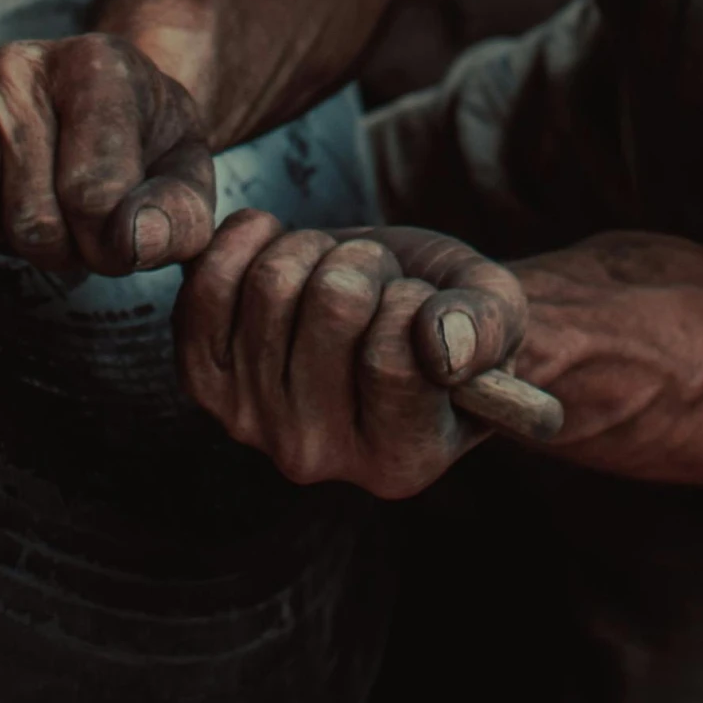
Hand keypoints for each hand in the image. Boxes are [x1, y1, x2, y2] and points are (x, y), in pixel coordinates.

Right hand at [0, 34, 214, 275]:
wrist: (94, 102)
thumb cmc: (140, 147)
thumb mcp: (183, 177)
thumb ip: (178, 217)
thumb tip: (133, 241)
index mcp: (101, 65)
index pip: (93, 195)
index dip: (106, 241)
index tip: (114, 230)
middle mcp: (25, 61)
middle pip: (30, 213)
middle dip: (56, 245)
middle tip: (70, 223)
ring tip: (24, 206)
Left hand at [174, 214, 530, 496]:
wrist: (388, 315)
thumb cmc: (452, 318)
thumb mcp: (498, 314)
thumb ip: (485, 328)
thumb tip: (446, 347)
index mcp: (400, 461)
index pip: (394, 356)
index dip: (414, 302)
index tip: (422, 306)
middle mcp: (318, 457)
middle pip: (333, 304)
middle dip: (368, 266)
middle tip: (380, 284)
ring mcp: (251, 423)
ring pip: (274, 281)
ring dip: (315, 251)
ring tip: (336, 277)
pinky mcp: (204, 381)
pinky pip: (205, 287)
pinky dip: (246, 242)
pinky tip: (279, 247)